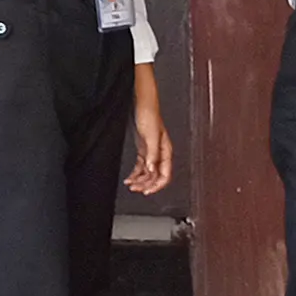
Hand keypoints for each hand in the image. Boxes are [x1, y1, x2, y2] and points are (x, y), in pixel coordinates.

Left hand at [125, 67, 172, 195]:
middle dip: (146, 185)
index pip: (165, 175)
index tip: (146, 192)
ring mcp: (151, 152)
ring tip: (130, 185)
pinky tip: (129, 178)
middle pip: (156, 176)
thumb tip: (152, 170)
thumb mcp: (150, 136)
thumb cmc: (149, 116)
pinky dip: (136, 173)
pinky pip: (141, 166)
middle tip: (135, 189)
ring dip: (140, 180)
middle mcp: (160, 154)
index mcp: (166, 152)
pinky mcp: (143, 149)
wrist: (142, 104)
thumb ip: (152, 154)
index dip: (157, 186)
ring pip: (148, 172)